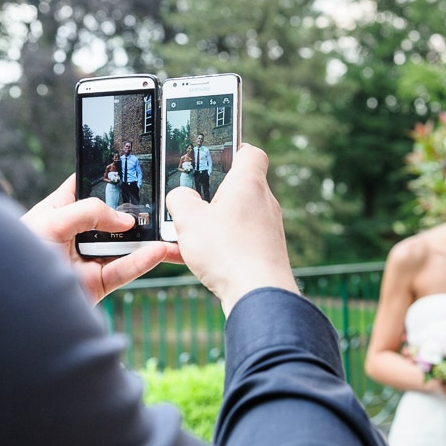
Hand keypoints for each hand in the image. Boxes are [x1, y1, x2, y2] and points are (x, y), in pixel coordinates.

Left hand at [21, 175, 181, 302]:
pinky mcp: (97, 283)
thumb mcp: (51, 221)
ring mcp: (88, 259)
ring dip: (145, 239)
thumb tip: (125, 220)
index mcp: (59, 211)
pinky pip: (124, 271)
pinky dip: (142, 262)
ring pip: (123, 246)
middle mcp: (76, 234)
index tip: (130, 170)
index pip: (86, 189)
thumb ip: (89, 212)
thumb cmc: (17, 255)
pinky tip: (157, 251)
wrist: (10, 304)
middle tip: (158, 203)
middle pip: (112, 218)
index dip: (106, 179)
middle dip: (134, 212)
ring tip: (166, 229)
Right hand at [166, 144, 298, 315]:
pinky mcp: (263, 254)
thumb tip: (180, 196)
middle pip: (237, 189)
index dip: (233, 150)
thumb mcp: (189, 219)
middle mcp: (263, 203)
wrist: (257, 294)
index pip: (250, 153)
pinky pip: (233, 243)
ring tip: (181, 235)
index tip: (214, 157)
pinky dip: (213, 248)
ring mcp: (266, 230)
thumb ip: (179, 200)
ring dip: (208, 225)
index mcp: (248, 183)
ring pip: (232, 219)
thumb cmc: (228, 251)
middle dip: (209, 195)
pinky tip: (186, 259)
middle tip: (187, 202)